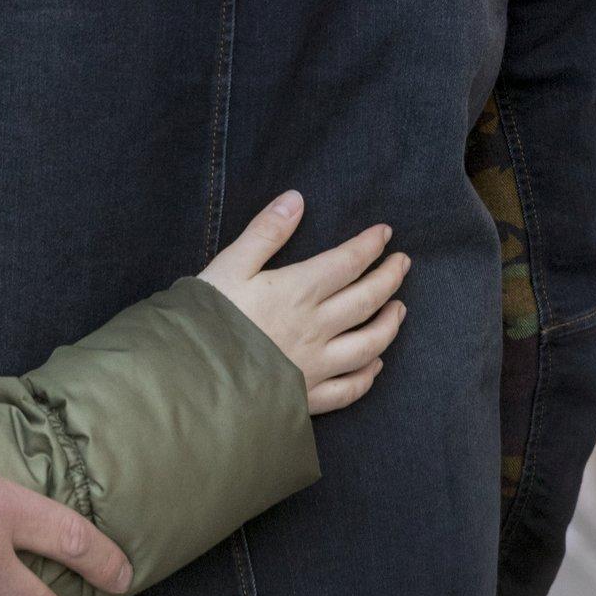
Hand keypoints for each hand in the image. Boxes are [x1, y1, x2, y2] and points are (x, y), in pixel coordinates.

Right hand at [199, 191, 409, 413]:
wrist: (193, 375)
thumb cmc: (207, 316)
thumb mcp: (229, 264)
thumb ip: (265, 232)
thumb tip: (296, 199)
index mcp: (298, 291)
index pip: (347, 263)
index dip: (369, 246)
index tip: (385, 233)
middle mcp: (317, 328)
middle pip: (366, 300)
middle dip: (389, 278)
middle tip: (403, 263)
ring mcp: (316, 365)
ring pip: (368, 344)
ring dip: (389, 324)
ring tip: (399, 308)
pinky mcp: (308, 395)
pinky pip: (349, 388)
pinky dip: (367, 376)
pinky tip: (375, 364)